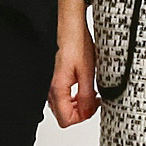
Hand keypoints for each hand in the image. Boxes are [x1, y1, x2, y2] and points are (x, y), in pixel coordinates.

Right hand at [48, 0, 99, 126]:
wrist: (69, 25)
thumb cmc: (76, 43)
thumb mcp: (87, 73)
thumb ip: (86, 97)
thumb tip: (87, 112)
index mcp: (57, 89)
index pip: (65, 120)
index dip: (82, 118)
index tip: (94, 106)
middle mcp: (50, 88)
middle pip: (63, 115)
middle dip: (81, 111)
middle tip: (95, 100)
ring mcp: (51, 83)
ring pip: (62, 106)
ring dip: (78, 103)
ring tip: (91, 92)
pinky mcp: (55, 77)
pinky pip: (62, 95)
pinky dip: (73, 95)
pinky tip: (83, 85)